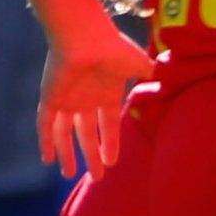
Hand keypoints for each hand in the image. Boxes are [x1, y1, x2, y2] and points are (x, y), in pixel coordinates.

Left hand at [35, 24, 155, 177]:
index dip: (111, 143)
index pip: (109, 125)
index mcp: (106, 94)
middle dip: (91, 155)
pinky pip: (45, 125)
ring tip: (68, 174)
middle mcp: (86, 100)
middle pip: (87, 134)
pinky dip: (46, 142)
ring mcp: (67, 100)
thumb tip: (170, 82)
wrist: (84, 38)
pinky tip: (47, 159)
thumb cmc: (113, 49)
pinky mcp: (50, 99)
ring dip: (67, 153)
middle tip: (97, 177)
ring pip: (65, 133)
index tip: (113, 162)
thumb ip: (152, 75)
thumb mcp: (140, 65)